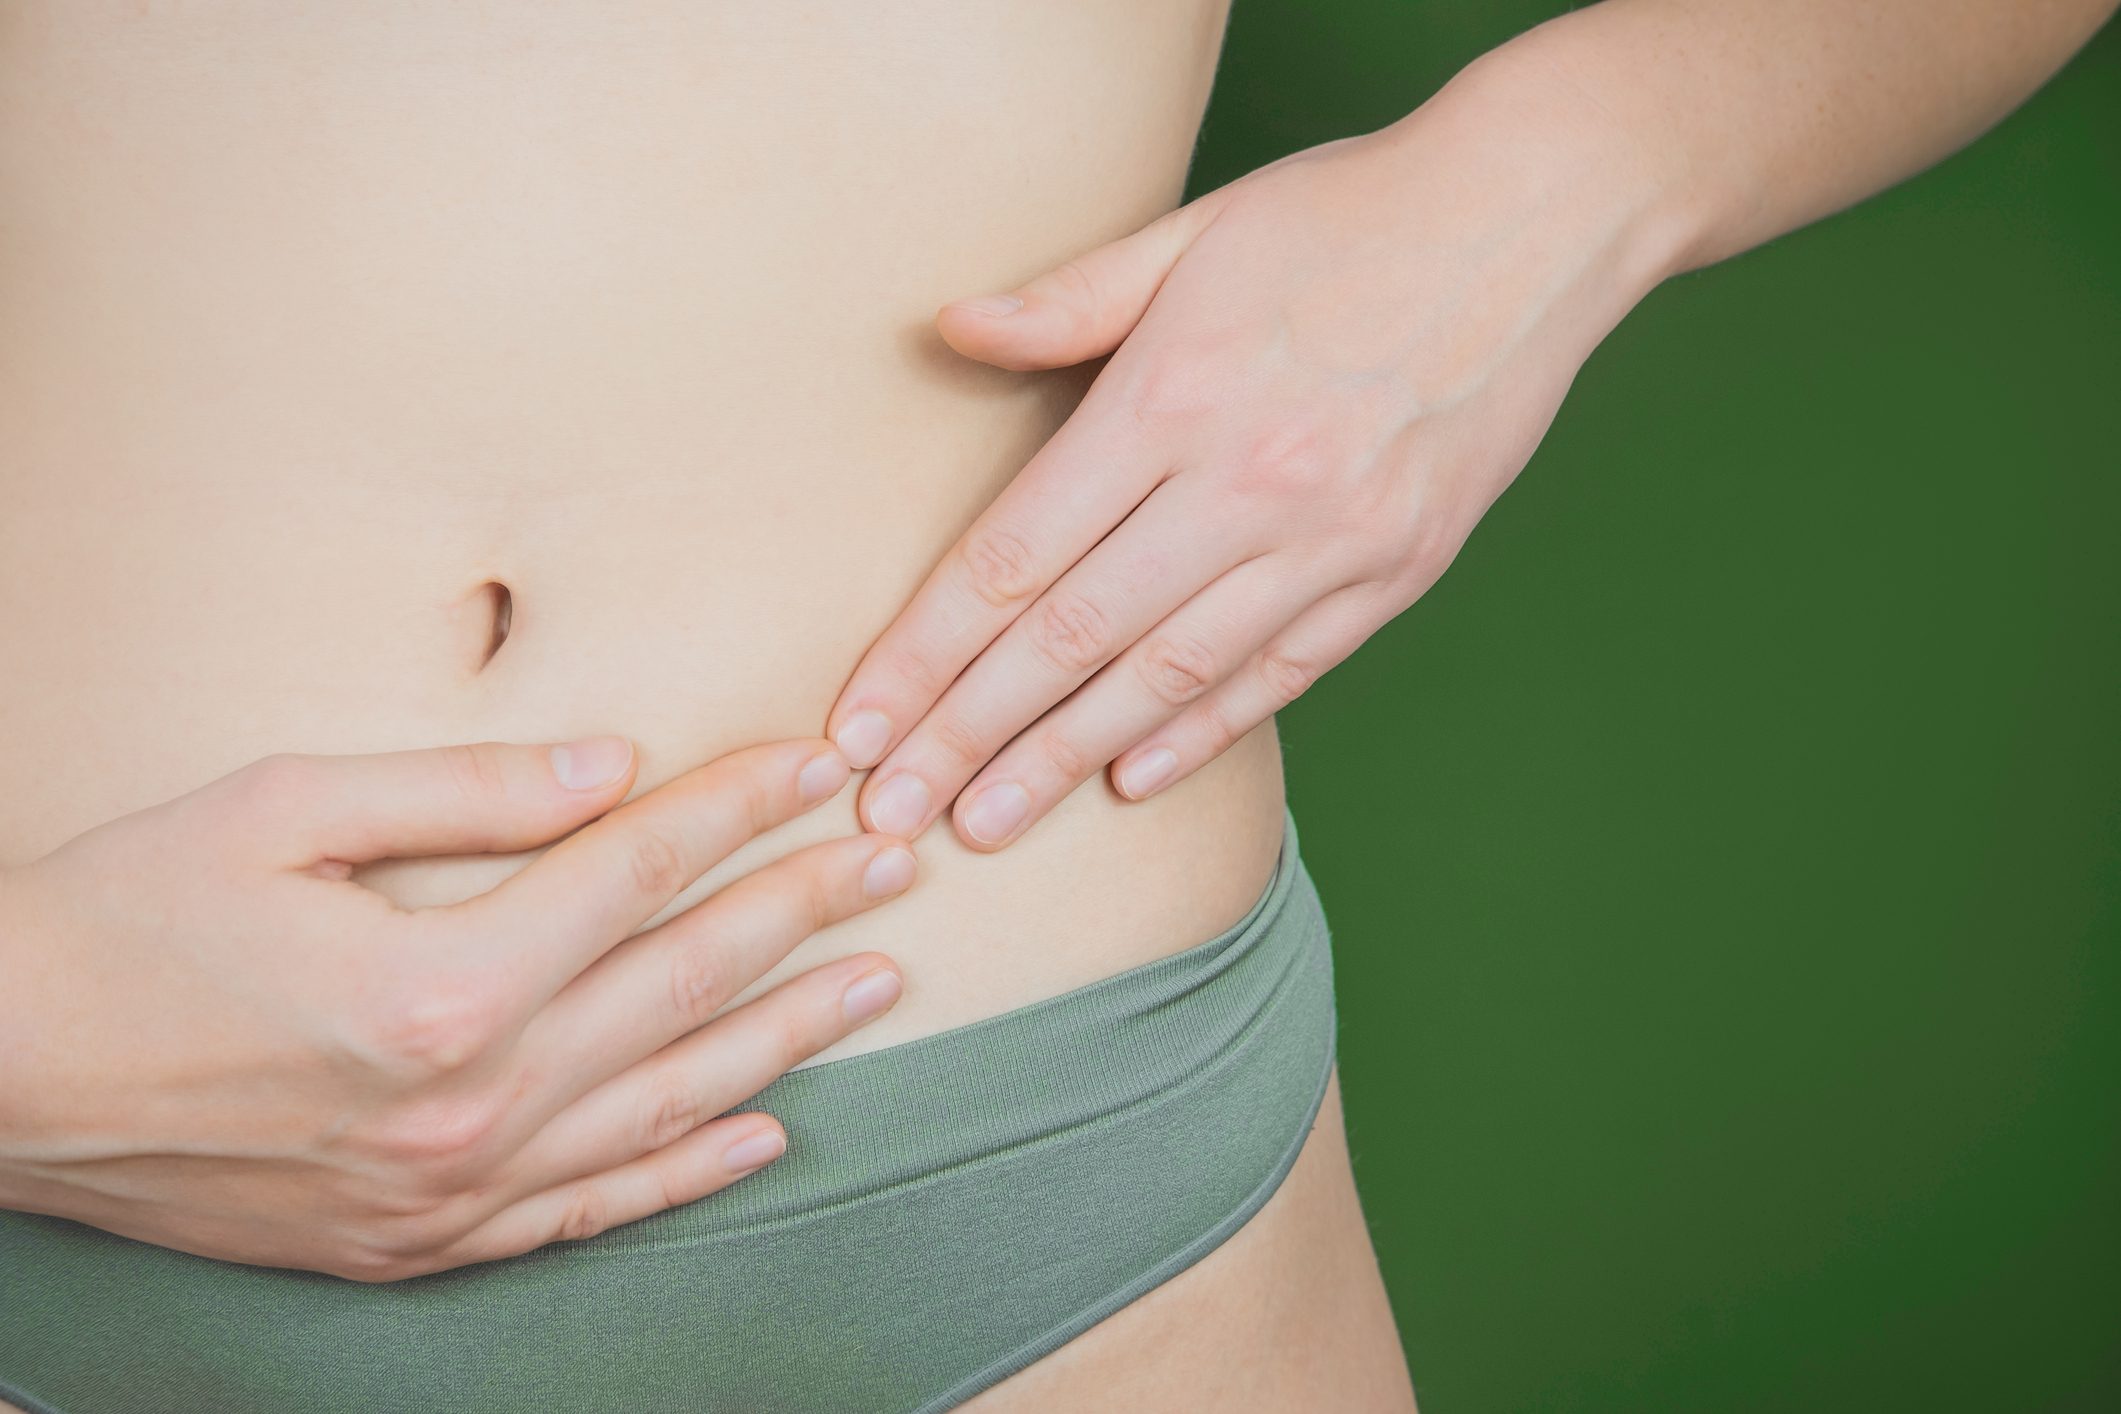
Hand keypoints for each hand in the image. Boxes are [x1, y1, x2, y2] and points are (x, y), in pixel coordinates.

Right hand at [0, 736, 915, 1279]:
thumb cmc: (123, 924)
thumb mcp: (281, 811)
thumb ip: (469, 791)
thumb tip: (617, 768)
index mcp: (439, 983)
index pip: (641, 871)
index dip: (743, 807)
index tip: (823, 763)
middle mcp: (467, 1100)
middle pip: (681, 982)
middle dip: (802, 909)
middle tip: (893, 858)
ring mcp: (452, 1187)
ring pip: (667, 1099)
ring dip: (786, 1035)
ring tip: (877, 981)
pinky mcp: (424, 1241)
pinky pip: (594, 1207)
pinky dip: (689, 1169)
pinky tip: (767, 1134)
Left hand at [827, 65, 1676, 848]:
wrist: (1539, 216)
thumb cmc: (1349, 214)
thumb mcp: (1195, 231)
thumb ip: (1068, 299)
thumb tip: (948, 330)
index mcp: (1174, 396)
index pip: (1013, 556)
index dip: (924, 653)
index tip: (859, 726)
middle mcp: (1247, 482)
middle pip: (1073, 638)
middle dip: (969, 735)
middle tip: (894, 816)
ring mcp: (1331, 537)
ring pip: (1169, 675)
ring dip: (1066, 759)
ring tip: (987, 822)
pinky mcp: (1397, 569)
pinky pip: (1282, 674)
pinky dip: (1202, 733)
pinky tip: (1132, 781)